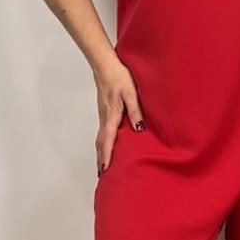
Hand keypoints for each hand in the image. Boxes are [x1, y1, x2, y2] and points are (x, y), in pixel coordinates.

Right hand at [94, 57, 145, 175]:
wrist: (105, 65)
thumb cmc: (119, 77)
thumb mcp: (131, 93)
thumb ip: (135, 110)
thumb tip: (138, 129)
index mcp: (111, 115)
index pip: (107, 140)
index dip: (106, 156)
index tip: (105, 170)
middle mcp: (104, 117)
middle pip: (100, 142)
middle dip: (101, 159)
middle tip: (101, 174)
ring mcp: (103, 114)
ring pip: (101, 137)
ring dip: (101, 151)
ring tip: (103, 164)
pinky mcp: (104, 111)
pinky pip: (103, 130)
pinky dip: (103, 142)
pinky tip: (107, 144)